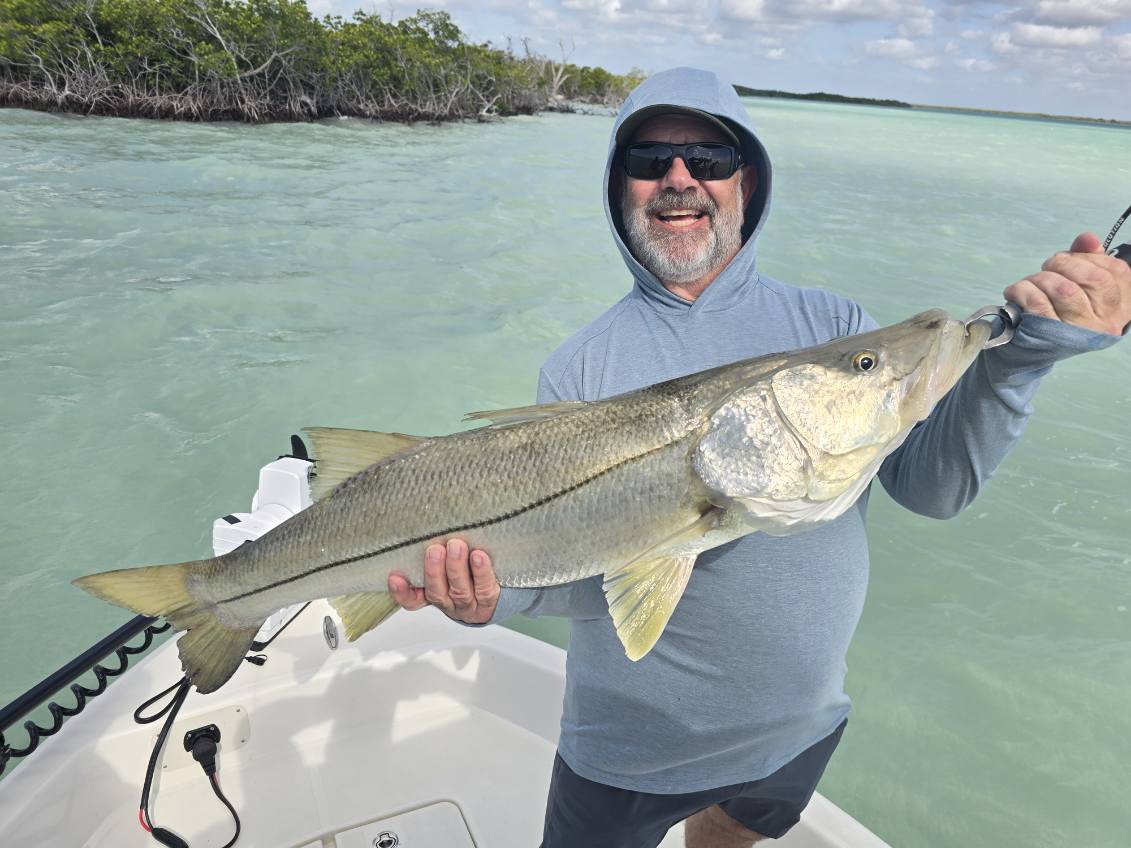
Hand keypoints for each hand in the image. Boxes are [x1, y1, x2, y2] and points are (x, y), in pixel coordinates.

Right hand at [387, 539, 499, 623]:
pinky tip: (479, 556)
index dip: (401, 591)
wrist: (498, 589)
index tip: (394, 577)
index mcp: (432, 593)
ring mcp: (469, 604)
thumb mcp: (446, 561)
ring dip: (456, 568)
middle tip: (435, 550)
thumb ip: (435, 549)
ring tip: (457, 546)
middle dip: (434, 571)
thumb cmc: (467, 567)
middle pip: (436, 592)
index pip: (411, 599)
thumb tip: (428, 520)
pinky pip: (484, 588)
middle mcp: (448, 602)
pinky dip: (481, 572)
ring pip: (460, 591)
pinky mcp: (489, 600)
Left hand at [1004, 232, 1130, 335]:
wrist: (1034, 347)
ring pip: (1064, 290)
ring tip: (1032, 281)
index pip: (1116, 271)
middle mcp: (1108, 322)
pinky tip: (1016, 291)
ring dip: (1041, 278)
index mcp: (1122, 306)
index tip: (1069, 258)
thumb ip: (1087, 257)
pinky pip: (1037, 304)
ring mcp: (1081, 332)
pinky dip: (1022, 290)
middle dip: (1063, 264)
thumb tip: (1087, 238)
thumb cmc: (1063, 309)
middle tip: (1048, 266)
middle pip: (1093, 279)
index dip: (1087, 258)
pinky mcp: (1051, 338)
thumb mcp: (1082, 283)